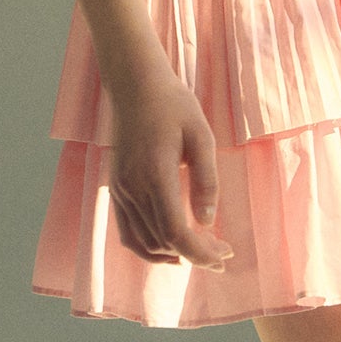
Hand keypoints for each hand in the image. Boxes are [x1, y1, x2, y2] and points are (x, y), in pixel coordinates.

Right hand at [107, 66, 234, 272]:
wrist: (136, 85)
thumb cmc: (174, 105)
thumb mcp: (202, 136)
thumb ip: (206, 180)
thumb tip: (207, 222)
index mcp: (155, 174)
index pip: (176, 232)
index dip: (201, 252)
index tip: (224, 256)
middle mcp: (133, 187)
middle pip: (163, 242)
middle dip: (195, 255)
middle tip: (222, 253)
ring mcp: (120, 189)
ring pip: (144, 243)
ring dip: (173, 255)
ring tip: (201, 253)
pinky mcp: (116, 188)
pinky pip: (128, 232)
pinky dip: (148, 248)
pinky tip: (170, 248)